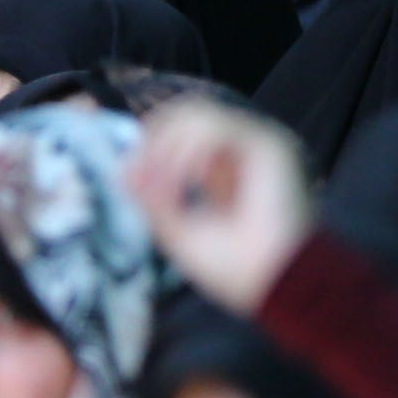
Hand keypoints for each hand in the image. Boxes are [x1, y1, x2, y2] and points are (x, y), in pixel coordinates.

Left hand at [125, 94, 312, 311]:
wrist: (274, 283)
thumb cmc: (235, 267)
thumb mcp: (177, 232)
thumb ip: (152, 200)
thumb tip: (123, 172)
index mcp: (222, 169)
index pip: (180, 132)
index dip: (149, 145)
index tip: (131, 176)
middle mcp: (240, 151)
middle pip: (186, 115)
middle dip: (154, 140)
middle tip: (142, 173)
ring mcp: (255, 144)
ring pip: (198, 114)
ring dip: (170, 146)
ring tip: (166, 183)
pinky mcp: (267, 145)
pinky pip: (218, 126)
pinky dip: (192, 148)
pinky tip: (187, 176)